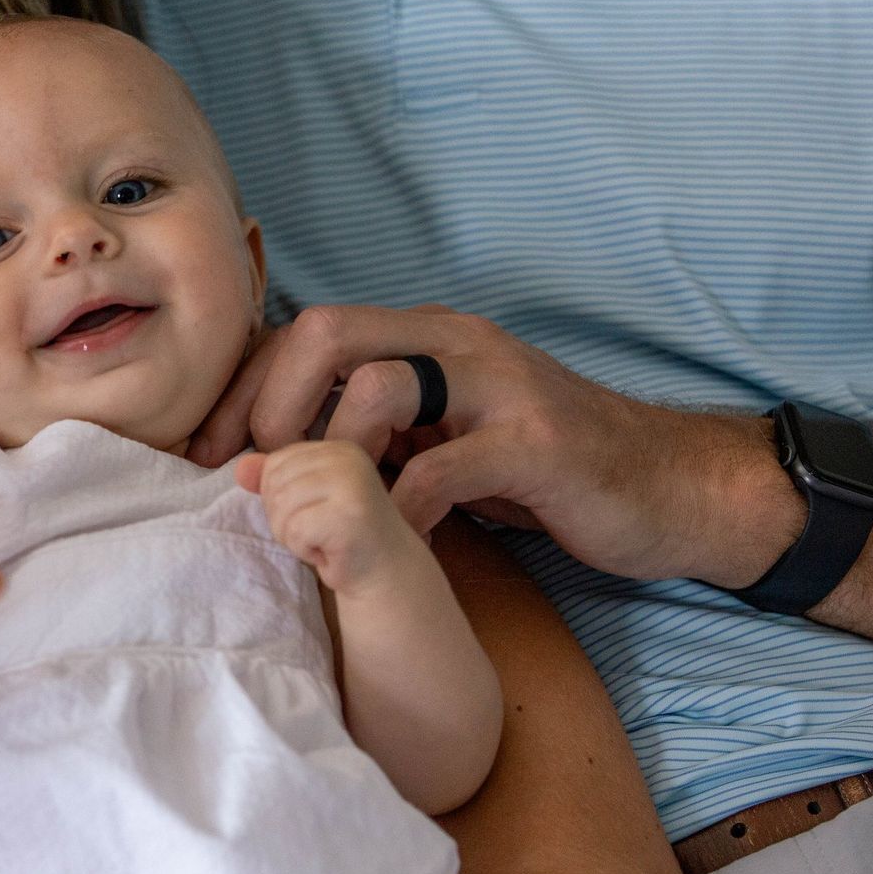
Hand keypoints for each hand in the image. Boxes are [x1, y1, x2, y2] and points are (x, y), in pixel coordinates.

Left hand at [192, 305, 794, 584]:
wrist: (671, 487)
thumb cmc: (544, 472)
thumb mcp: (444, 442)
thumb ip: (374, 436)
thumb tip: (265, 464)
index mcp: (424, 339)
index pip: (302, 331)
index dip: (242, 386)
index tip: (201, 450)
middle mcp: (455, 344)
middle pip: (323, 333)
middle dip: (261, 403)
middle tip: (234, 474)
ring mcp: (499, 387)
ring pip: (378, 381)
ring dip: (319, 446)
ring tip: (290, 501)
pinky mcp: (538, 444)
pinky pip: (446, 466)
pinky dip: (396, 507)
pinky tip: (373, 543)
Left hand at [237, 441, 416, 594]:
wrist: (386, 575)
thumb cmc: (340, 538)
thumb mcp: (304, 501)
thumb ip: (273, 480)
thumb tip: (241, 468)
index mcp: (336, 449)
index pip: (274, 465)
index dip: (281, 499)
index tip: (314, 516)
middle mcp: (346, 458)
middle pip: (274, 484)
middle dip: (284, 518)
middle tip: (318, 534)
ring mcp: (351, 484)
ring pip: (281, 506)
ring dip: (293, 536)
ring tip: (323, 542)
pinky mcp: (348, 515)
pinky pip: (294, 530)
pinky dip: (304, 549)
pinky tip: (329, 552)